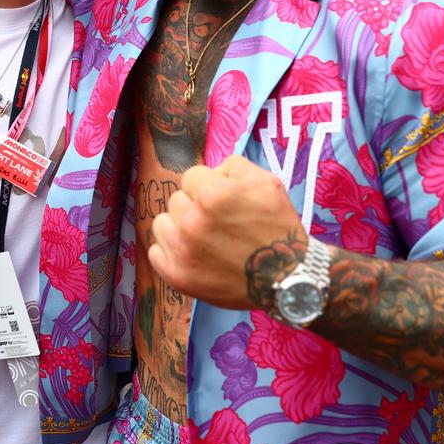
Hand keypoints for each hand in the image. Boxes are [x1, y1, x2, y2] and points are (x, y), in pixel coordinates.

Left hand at [148, 155, 306, 310]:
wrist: (287, 278)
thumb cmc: (278, 227)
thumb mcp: (267, 182)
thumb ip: (233, 166)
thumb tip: (211, 171)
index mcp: (212, 194)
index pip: (191, 176)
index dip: (208, 185)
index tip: (223, 201)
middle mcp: (192, 221)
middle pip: (177, 199)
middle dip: (195, 205)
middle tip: (218, 222)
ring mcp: (182, 250)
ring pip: (162, 223)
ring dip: (179, 227)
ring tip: (203, 238)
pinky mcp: (177, 275)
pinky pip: (155, 252)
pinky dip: (170, 252)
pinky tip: (191, 254)